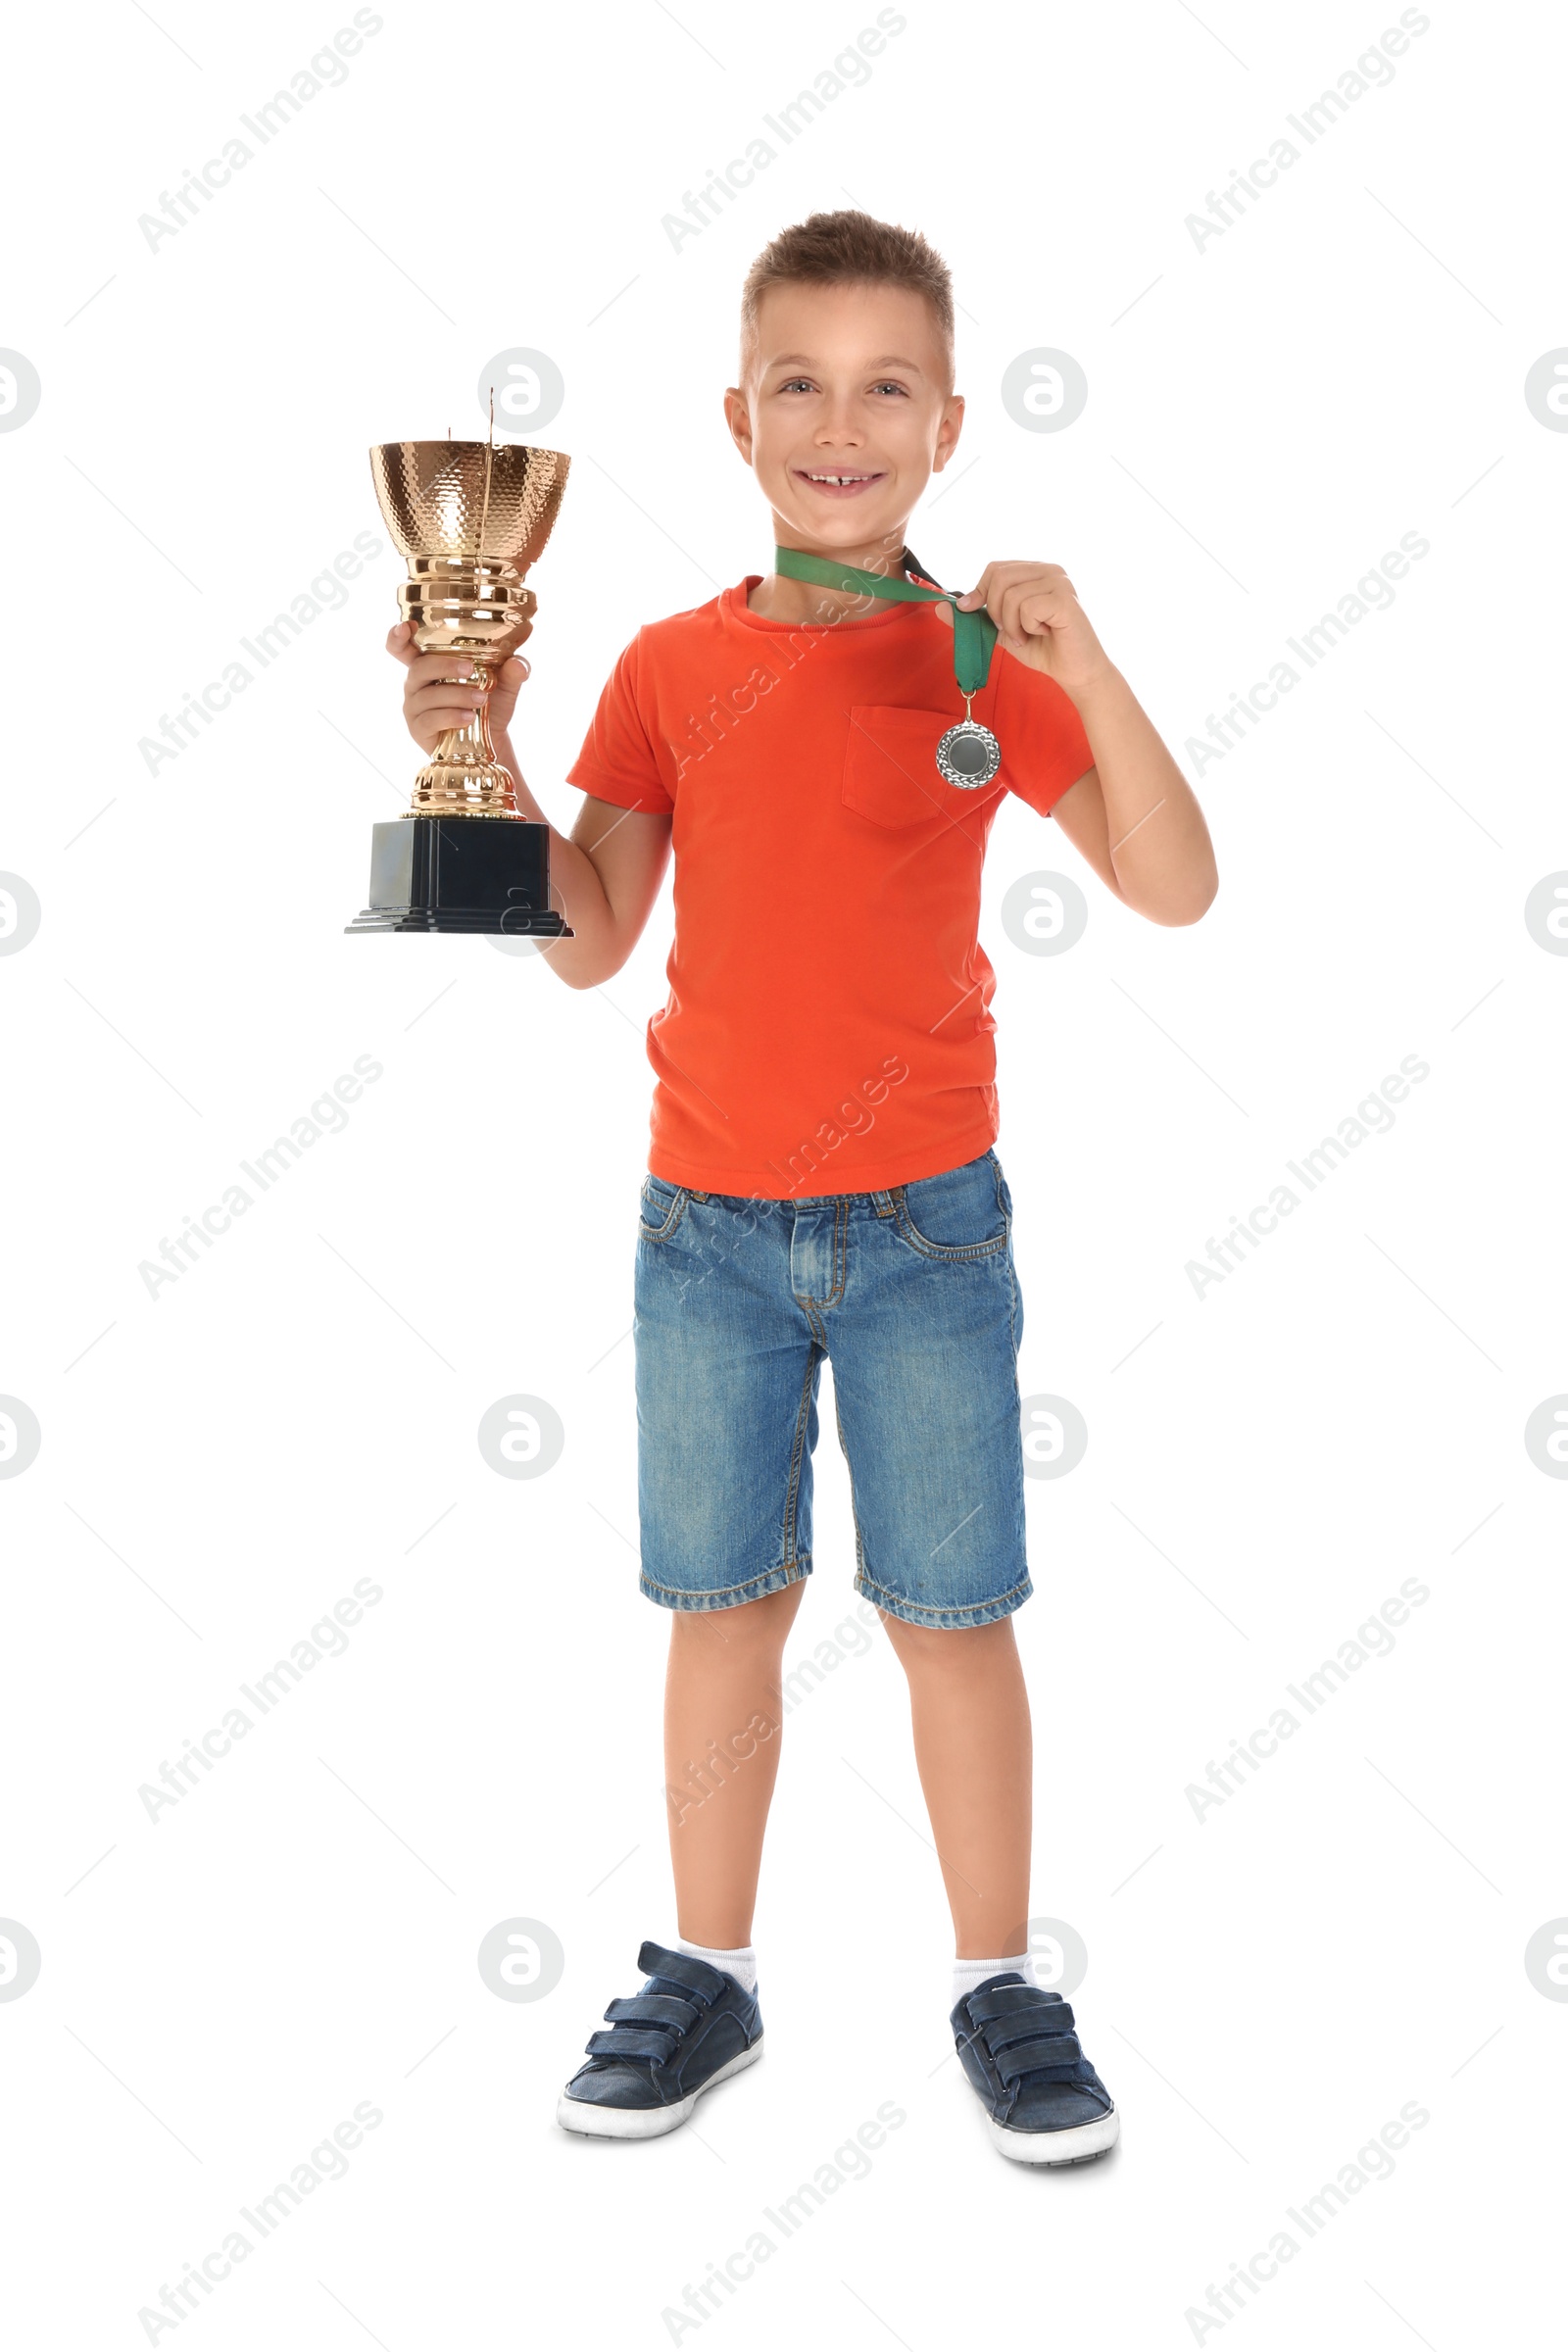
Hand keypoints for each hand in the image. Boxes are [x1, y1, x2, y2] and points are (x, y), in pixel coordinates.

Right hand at [385, 619, 531, 753]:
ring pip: (427, 695)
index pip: (402, 647)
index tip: (406, 626)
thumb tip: (520, 664)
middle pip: (418, 667)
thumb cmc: (490, 705)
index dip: (397, 636)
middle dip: (444, 665)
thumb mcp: (505, 685)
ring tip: (481, 700)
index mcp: (429, 664)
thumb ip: (512, 671)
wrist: (491, 740)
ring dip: (456, 695)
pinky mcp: (419, 730)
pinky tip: (469, 718)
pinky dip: (451, 716)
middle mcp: (416, 683)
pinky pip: (430, 719)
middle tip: (470, 669)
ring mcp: (414, 707)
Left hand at [938, 561, 1114, 697]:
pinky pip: (1027, 608)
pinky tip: (1045, 633)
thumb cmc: (1042, 648)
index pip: (995, 568)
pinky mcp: (1065, 599)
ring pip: (1011, 595)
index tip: (976, 613)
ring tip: (1029, 634)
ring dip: (1013, 625)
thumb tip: (940, 607)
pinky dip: (1028, 628)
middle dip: (995, 611)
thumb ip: (975, 618)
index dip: (980, 592)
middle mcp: (1049, 570)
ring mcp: (1060, 582)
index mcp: (1035, 571)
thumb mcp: (1001, 631)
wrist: (1074, 671)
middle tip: (1011, 631)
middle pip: (999, 577)